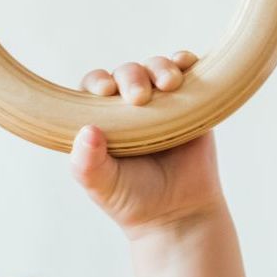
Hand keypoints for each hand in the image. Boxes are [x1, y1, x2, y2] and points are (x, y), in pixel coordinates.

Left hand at [68, 52, 226, 240]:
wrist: (178, 214)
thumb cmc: (133, 200)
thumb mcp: (102, 186)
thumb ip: (87, 164)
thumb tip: (87, 131)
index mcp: (102, 119)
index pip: (93, 87)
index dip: (97, 82)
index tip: (105, 91)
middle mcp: (128, 107)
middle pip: (126, 73)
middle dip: (131, 78)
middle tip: (139, 98)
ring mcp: (160, 102)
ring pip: (155, 68)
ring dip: (160, 68)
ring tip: (168, 84)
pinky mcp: (189, 102)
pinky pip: (187, 72)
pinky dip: (186, 62)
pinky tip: (185, 65)